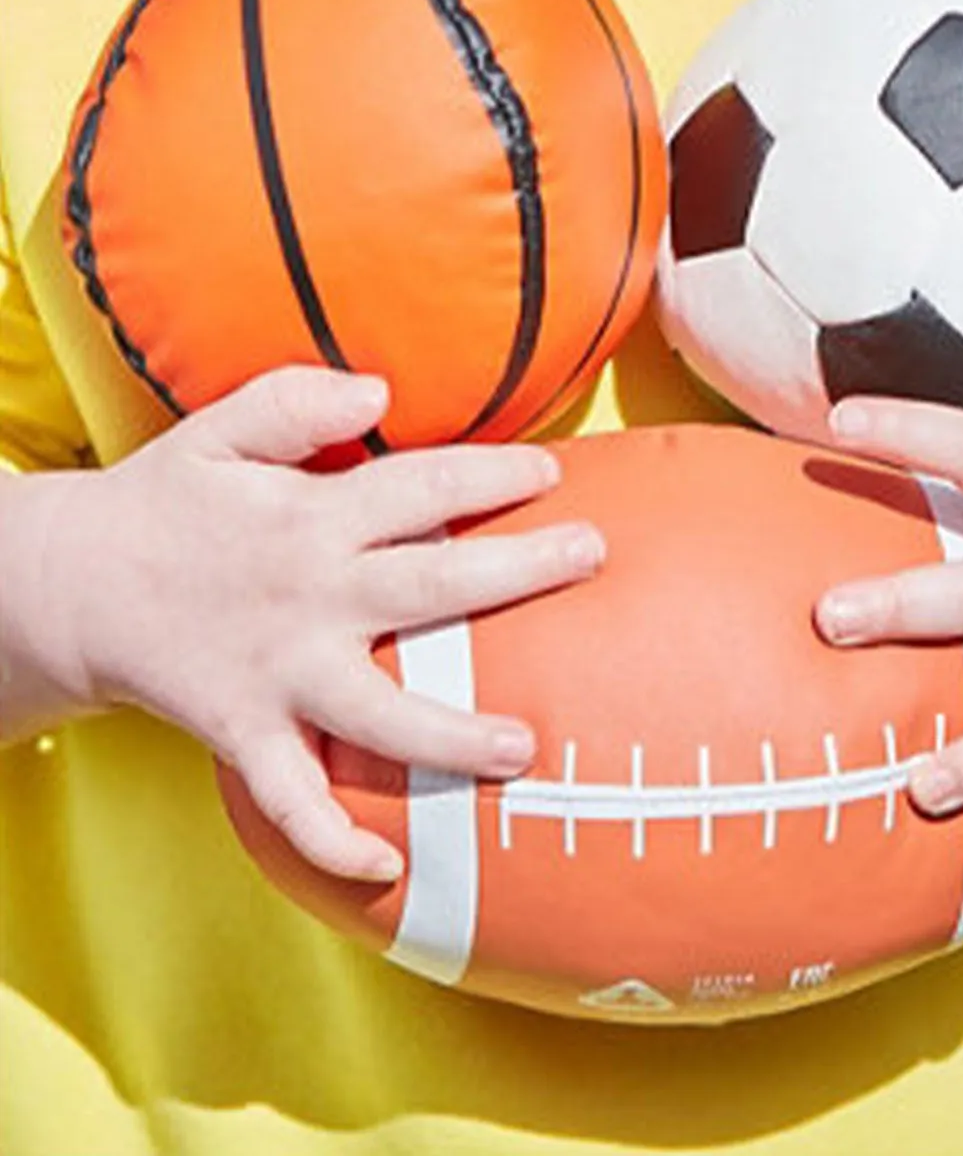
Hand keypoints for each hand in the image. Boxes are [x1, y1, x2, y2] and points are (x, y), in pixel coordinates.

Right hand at [36, 368, 602, 881]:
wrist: (73, 587)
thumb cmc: (166, 502)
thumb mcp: (218, 430)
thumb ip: (296, 403)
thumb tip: (379, 393)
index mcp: (310, 517)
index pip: (420, 485)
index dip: (491, 473)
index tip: (550, 470)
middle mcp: (309, 597)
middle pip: (430, 585)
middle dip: (518, 569)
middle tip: (591, 557)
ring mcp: (280, 674)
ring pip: (379, 711)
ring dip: (453, 733)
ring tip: (525, 747)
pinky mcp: (245, 733)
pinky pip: (292, 800)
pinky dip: (332, 840)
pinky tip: (387, 867)